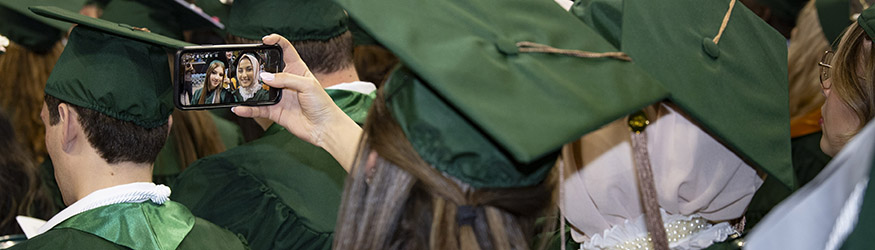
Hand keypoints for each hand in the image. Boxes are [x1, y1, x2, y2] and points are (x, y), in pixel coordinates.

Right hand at [232, 34, 361, 170]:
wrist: (324, 128)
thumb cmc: (321, 103)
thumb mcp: (307, 85)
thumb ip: (286, 78)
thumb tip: (265, 77)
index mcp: (297, 69)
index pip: (285, 49)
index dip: (275, 41)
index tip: (264, 40)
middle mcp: (286, 81)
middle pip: (267, 68)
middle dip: (255, 65)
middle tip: (244, 65)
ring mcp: (279, 96)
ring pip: (259, 89)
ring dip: (248, 88)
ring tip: (236, 86)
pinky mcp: (274, 111)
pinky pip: (257, 109)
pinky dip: (247, 109)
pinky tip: (238, 108)